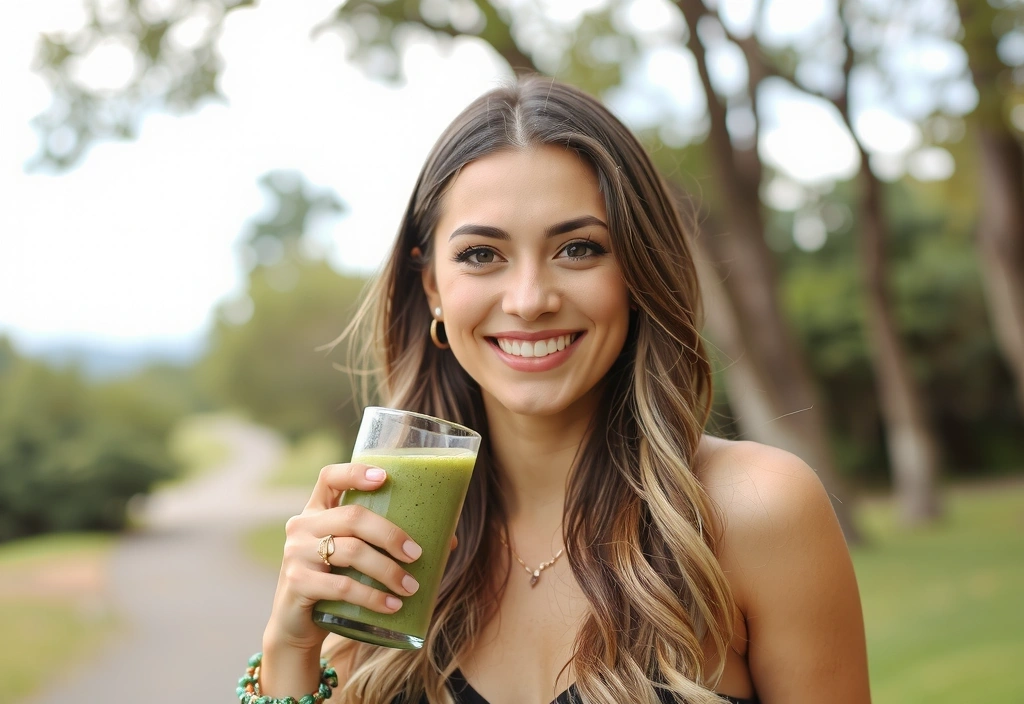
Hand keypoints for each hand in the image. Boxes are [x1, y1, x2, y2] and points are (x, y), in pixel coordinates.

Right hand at [263, 463, 423, 651]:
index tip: (385, 478)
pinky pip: (342, 587)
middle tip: (416, 554)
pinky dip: (373, 597)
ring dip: (388, 570)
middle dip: (391, 534)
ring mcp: (296, 554)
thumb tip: (448, 541)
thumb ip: (388, 545)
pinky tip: (392, 606)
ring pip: (351, 552)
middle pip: (352, 517)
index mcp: (318, 510)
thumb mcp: (356, 558)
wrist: (298, 626)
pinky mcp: (297, 583)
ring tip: (411, 587)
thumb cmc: (336, 582)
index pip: (330, 477)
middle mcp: (302, 526)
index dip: (356, 472)